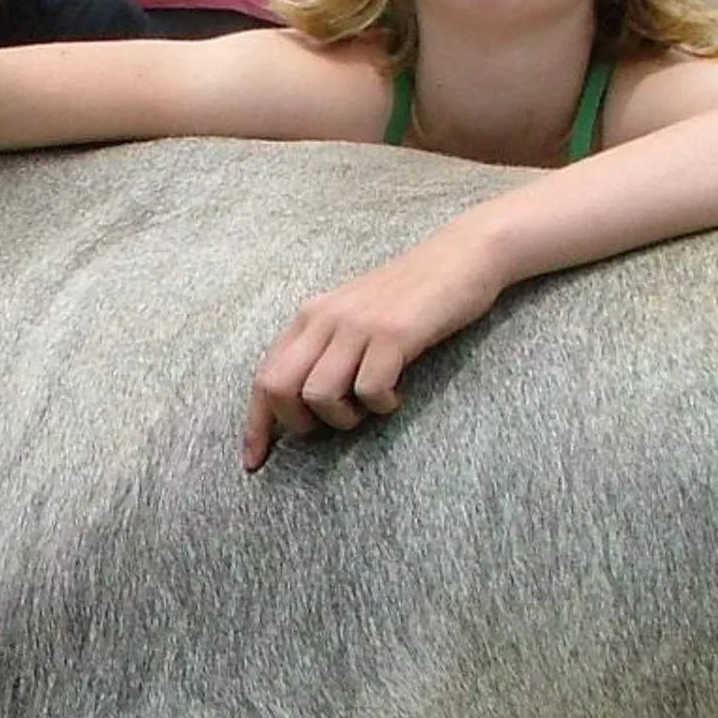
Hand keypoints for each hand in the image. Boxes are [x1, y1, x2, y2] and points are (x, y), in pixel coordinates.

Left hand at [242, 232, 495, 469]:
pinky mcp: (393, 333)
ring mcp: (357, 324)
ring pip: (318, 394)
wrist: (463, 254)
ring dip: (343, 418)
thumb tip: (301, 404)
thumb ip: (326, 349)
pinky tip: (396, 395)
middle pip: (278, 388)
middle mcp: (324, 317)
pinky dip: (381, 406)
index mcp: (309, 316)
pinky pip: (368, 390)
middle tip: (332, 425)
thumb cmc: (412, 295)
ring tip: (368, 408)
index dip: (255, 425)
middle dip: (298, 423)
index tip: (254, 462)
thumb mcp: (354, 316)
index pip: (264, 376)